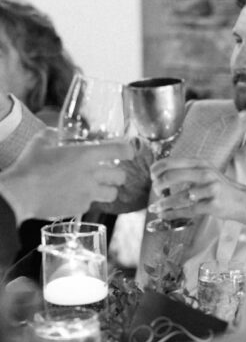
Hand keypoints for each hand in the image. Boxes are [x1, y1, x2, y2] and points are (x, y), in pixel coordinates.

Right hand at [0, 130, 131, 222]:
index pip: (120, 150)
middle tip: (110, 173)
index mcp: (86, 155)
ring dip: (108, 189)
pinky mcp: (80, 207)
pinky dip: (86, 200)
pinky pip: (91, 204)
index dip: (128, 150)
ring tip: (98, 187)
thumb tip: (54, 134)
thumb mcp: (40, 142)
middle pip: (121, 176)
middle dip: (118, 174)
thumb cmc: (30, 166)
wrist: (22, 194)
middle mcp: (92, 175)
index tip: (128, 151)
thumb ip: (51, 136)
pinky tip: (74, 196)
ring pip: (112, 194)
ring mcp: (88, 194)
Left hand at [149, 157, 245, 223]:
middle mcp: (206, 173)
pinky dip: (173, 214)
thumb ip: (187, 172)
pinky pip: (188, 210)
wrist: (243, 201)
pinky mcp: (213, 205)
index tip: (152, 177)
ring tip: (155, 208)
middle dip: (159, 185)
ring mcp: (210, 189)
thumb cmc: (220, 188)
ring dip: (164, 203)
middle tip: (156, 192)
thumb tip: (161, 175)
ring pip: (180, 197)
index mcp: (201, 163)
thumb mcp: (206, 173)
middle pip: (173, 176)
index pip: (172, 162)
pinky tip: (164, 215)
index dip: (157, 169)